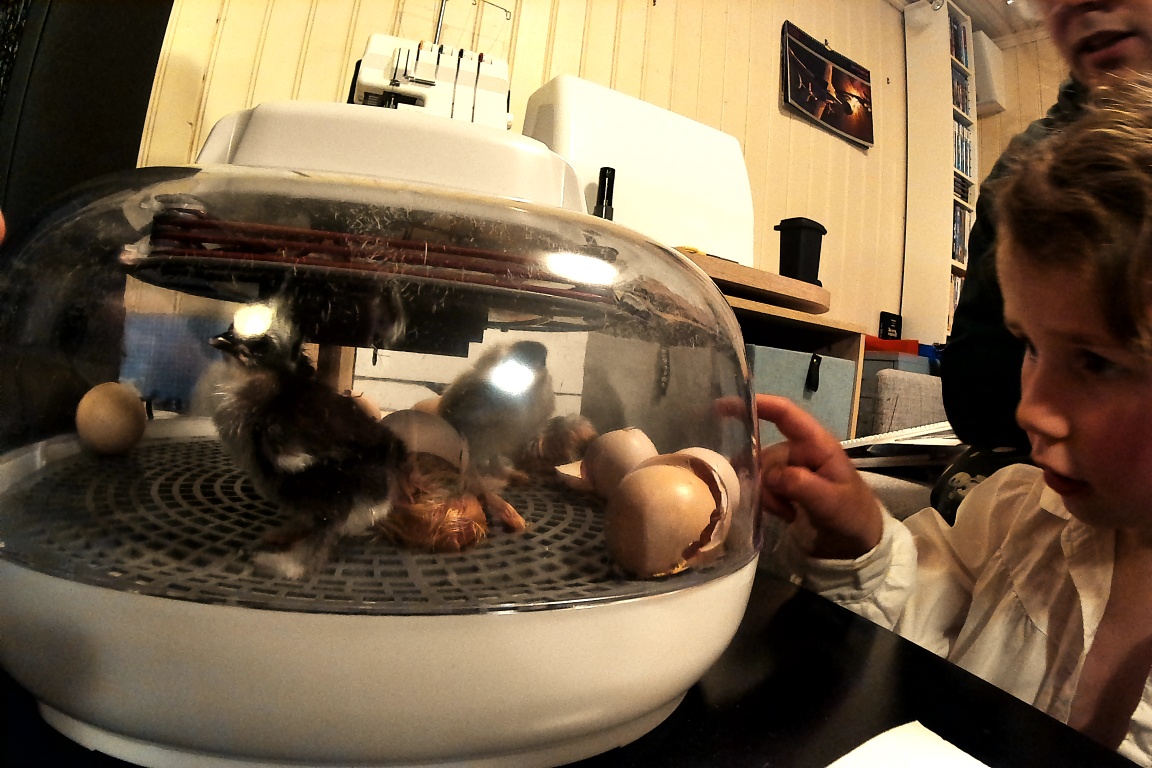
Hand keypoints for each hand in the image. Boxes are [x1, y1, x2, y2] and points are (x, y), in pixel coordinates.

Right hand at [756, 394, 882, 558]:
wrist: (858, 543)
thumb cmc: (852, 514)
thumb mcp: (830, 501)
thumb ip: (799, 484)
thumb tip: (768, 476)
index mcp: (816, 443)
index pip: (784, 414)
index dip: (756, 405)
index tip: (723, 406)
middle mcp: (800, 451)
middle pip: (765, 453)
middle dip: (764, 478)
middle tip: (779, 505)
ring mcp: (792, 469)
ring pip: (761, 473)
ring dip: (767, 495)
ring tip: (786, 513)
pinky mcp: (786, 487)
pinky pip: (763, 487)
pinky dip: (768, 501)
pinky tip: (785, 514)